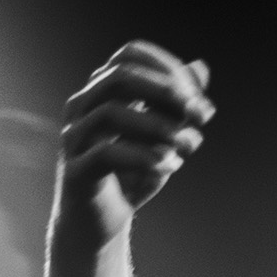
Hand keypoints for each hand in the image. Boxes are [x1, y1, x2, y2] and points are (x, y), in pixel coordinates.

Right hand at [57, 40, 215, 245]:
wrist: (101, 223)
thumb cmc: (135, 173)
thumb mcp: (166, 136)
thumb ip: (180, 105)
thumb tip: (201, 67)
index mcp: (103, 90)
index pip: (130, 54)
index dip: (166, 65)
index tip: (196, 93)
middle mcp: (82, 106)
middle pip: (119, 75)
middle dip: (165, 90)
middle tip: (198, 113)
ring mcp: (74, 136)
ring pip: (111, 112)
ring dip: (158, 126)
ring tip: (188, 145)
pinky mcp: (74, 169)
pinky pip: (105, 153)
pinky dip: (143, 157)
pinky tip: (169, 166)